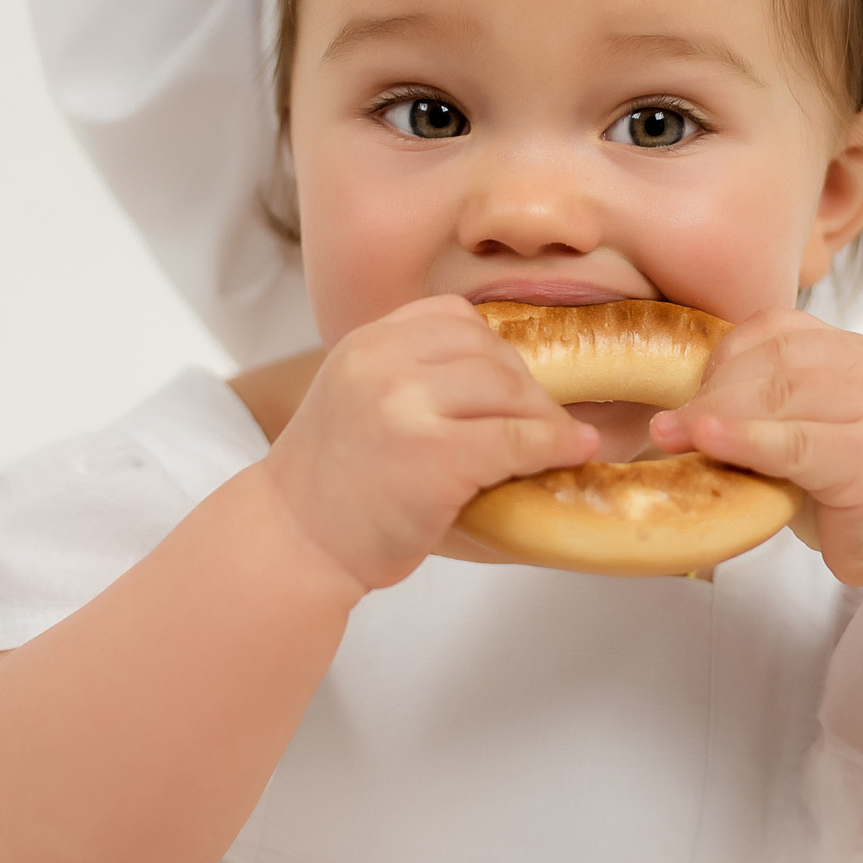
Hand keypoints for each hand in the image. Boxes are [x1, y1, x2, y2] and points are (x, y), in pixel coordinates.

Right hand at [260, 295, 598, 593]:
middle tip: (543, 423)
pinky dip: (553, 445)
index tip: (511, 387)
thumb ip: (416, 378)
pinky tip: (571, 453)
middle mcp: (382, 362)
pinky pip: (515, 438)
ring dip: (544, 417)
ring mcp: (405, 405)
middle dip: (526, 389)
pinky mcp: (432, 454)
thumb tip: (513, 382)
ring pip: (509, 390)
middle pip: (489, 352)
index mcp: (365, 343)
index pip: (453, 318)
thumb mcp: (361, 402)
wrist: (291, 543)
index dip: (495, 352)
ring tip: (556, 442)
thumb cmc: (335, 486)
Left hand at [647, 309, 862, 589]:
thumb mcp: (807, 431)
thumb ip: (765, 404)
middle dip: (711, 391)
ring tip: (671, 436)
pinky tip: (707, 442)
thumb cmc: (852, 489)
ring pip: (782, 395)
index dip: (724, 356)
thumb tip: (679, 403)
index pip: (777, 329)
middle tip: (665, 425)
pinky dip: (745, 439)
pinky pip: (797, 443)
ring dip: (716, 414)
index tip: (688, 394)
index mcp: (854, 352)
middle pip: (775, 360)